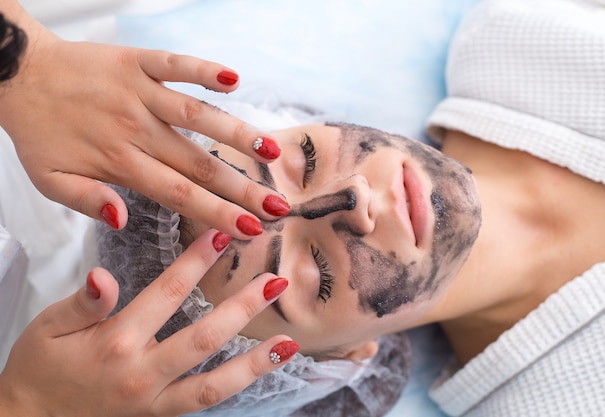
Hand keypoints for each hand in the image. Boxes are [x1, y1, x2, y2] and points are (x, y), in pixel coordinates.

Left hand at [0, 2, 289, 239]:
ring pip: (195, 115)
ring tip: (271, 152)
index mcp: (119, 162)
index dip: (216, 214)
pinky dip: (203, 70)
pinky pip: (175, 65)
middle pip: (198, 163)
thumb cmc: (39, 132)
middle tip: (279, 207)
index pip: (178, 194)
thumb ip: (87, 201)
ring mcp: (139, 93)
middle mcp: (135, 129)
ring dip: (236, 133)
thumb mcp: (48, 180)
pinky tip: (234, 79)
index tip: (250, 231)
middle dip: (242, 188)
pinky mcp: (138, 62)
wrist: (18, 75)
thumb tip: (123, 220)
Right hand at [0, 230, 295, 416]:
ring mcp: (155, 400)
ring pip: (214, 383)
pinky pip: (205, 402)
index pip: (168, 292)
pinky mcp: (160, 416)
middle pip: (204, 336)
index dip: (197, 261)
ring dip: (255, 361)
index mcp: (116, 341)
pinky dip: (237, 386)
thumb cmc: (40, 369)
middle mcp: (142, 372)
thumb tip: (103, 276)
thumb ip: (82, 303)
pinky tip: (263, 368)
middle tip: (276, 282)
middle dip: (243, 308)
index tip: (223, 234)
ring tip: (290, 342)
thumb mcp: (48, 327)